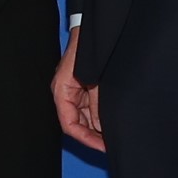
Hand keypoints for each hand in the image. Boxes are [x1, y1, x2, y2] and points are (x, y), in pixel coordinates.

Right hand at [52, 29, 104, 152]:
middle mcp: (65, 94)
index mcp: (62, 92)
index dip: (85, 139)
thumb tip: (101, 127)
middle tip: (111, 143)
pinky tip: (112, 121)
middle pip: (77, 123)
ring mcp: (75, 91)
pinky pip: (90, 107)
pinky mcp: (84, 87)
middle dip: (93, 135)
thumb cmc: (88, 50)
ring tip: (114, 135)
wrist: (93, 30)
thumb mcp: (95, 81)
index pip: (69, 125)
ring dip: (98, 126)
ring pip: (84, 117)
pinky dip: (100, 116)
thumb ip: (96, 105)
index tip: (102, 146)